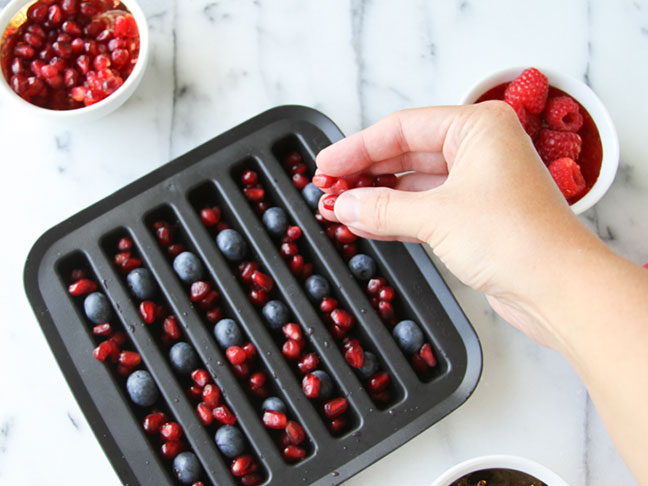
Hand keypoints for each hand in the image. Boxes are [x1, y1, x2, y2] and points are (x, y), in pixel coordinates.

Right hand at [315, 102, 595, 348]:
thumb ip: (383, 208)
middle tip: (326, 188)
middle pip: (406, 153)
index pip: (403, 128)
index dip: (358, 147)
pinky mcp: (474, 217)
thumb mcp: (438, 217)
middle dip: (364, 173)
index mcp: (478, 128)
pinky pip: (424, 209)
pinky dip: (394, 217)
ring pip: (413, 184)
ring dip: (376, 198)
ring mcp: (477, 185)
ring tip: (336, 207)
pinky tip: (364, 223)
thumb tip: (342, 206)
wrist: (559, 290)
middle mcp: (479, 150)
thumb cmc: (517, 239)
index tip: (325, 164)